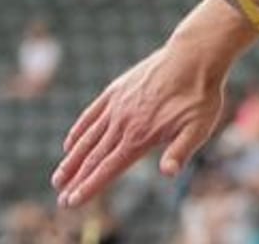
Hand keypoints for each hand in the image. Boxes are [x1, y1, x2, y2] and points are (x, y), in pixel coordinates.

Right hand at [51, 43, 226, 207]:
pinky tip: (69, 144)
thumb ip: (180, 151)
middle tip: (61, 198)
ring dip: (72, 160)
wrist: (194, 57)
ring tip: (58, 178)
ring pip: (87, 138)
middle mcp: (123, 123)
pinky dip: (78, 130)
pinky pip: (91, 114)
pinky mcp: (116, 90)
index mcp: (140, 136)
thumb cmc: (200, 96)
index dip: (89, 187)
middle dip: (76, 180)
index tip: (71, 202)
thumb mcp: (198, 127)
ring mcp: (117, 105)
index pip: (108, 168)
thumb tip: (168, 174)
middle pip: (93, 157)